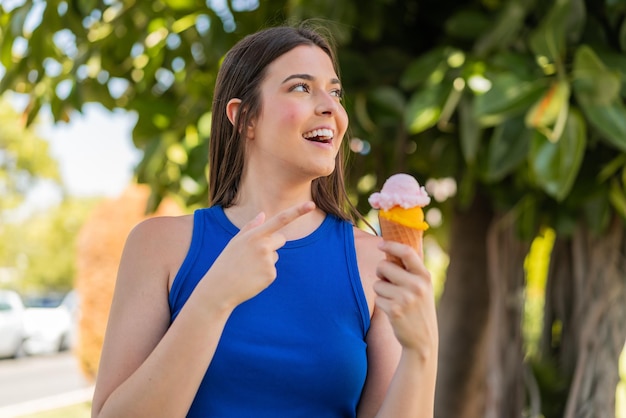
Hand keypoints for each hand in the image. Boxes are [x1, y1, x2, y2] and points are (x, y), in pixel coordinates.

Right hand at [202, 201, 315, 308]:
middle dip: (272, 245)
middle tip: (253, 256)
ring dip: (267, 261)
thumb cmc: (226, 262)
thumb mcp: (235, 242)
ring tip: (249, 268)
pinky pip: (274, 269)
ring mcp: (268, 261)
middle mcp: (263, 245)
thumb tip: (263, 214)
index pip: (280, 219)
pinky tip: (252, 277)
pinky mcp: (271, 274)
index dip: (298, 211)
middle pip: (281, 239)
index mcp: (254, 234)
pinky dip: (265, 274)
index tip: (312, 205)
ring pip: (276, 256)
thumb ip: (250, 227)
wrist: (220, 288)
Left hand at [374, 240, 437, 357]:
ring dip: (381, 291)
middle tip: (388, 281)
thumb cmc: (419, 309)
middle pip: (383, 266)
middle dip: (380, 273)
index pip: (407, 252)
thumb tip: (391, 249)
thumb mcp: (423, 287)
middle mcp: (416, 285)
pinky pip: (377, 298)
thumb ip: (411, 270)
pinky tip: (393, 311)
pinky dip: (381, 303)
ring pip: (377, 283)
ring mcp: (406, 298)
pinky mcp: (394, 310)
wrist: (423, 340)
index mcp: (424, 276)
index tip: (381, 244)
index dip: (391, 245)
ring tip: (394, 300)